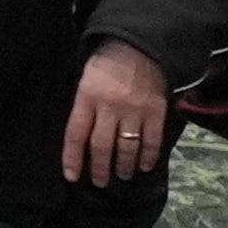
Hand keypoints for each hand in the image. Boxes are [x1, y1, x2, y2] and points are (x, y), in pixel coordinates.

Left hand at [62, 44, 172, 191]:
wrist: (138, 45)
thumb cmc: (107, 63)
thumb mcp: (86, 79)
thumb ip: (85, 107)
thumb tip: (82, 139)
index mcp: (87, 96)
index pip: (76, 133)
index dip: (72, 158)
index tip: (71, 176)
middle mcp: (109, 106)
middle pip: (102, 146)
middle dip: (100, 169)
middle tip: (100, 182)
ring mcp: (134, 110)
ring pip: (127, 147)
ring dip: (124, 166)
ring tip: (123, 175)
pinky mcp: (155, 111)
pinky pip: (152, 141)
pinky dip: (148, 157)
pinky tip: (144, 166)